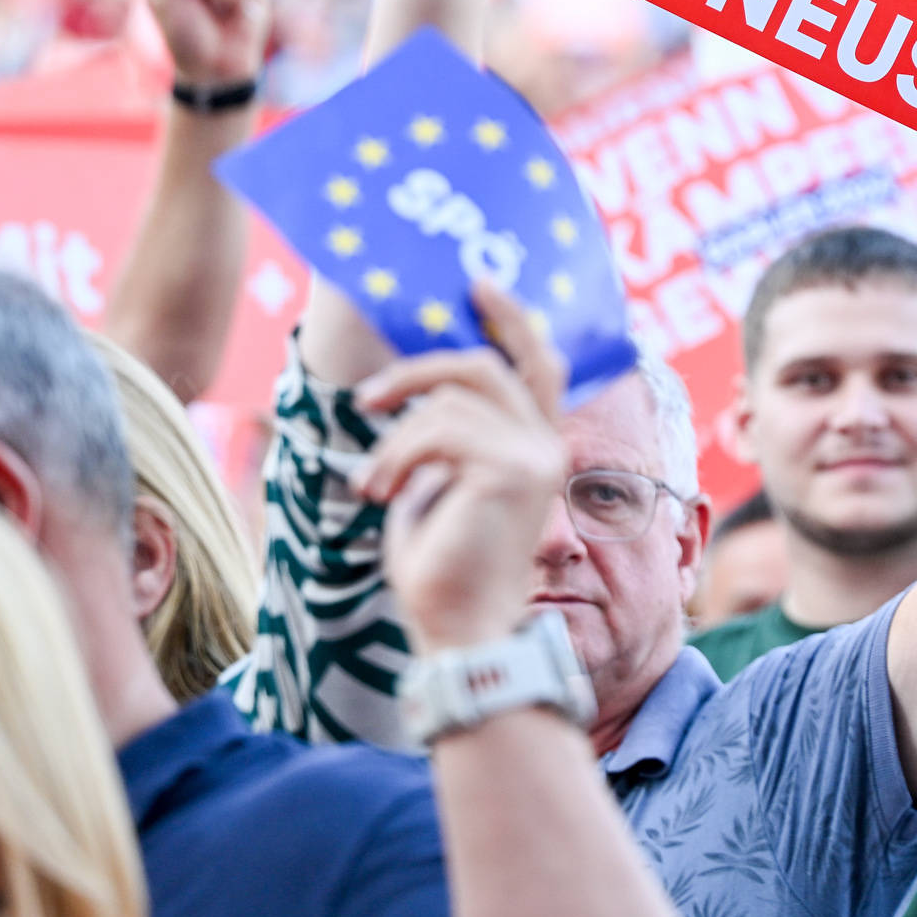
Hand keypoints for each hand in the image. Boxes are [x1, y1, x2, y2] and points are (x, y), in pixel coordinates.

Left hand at [352, 272, 569, 650]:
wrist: (460, 631)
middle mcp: (548, 445)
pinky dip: (395, 456)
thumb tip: (418, 398)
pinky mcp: (510, 468)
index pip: (539, 365)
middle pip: (485, 367)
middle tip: (367, 399)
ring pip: (447, 402)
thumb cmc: (444, 572)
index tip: (478, 285)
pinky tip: (381, 493)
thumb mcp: (439, 488)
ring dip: (392, 442)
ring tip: (371, 487)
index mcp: (537, 447)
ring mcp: (536, 455)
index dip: (513, 319)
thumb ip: (445, 440)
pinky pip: (435, 430)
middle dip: (416, 372)